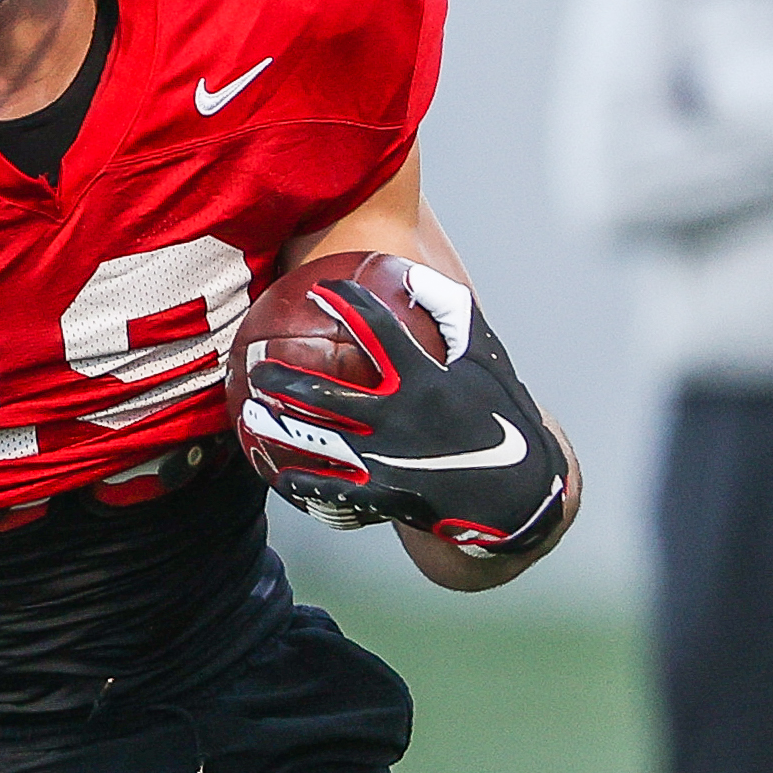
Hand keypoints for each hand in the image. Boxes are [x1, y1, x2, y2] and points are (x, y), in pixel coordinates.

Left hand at [235, 276, 573, 564]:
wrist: (521, 495)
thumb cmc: (504, 419)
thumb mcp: (488, 362)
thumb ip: (455, 318)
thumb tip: (418, 277)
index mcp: (426, 379)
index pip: (378, 331)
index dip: (348, 305)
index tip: (323, 290)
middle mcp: (401, 416)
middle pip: (328, 392)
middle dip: (287, 377)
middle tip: (259, 366)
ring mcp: (392, 458)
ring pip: (322, 441)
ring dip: (281, 427)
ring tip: (252, 414)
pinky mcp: (391, 495)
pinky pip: (338, 490)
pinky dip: (307, 484)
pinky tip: (281, 477)